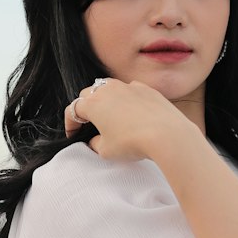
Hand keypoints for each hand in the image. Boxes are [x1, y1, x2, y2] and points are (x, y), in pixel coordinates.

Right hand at [64, 78, 189, 160]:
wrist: (166, 134)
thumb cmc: (133, 143)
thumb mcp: (106, 151)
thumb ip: (95, 144)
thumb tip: (96, 140)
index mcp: (93, 104)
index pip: (73, 110)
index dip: (71, 124)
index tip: (74, 135)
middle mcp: (108, 89)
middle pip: (89, 94)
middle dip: (86, 108)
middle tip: (90, 124)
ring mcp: (128, 86)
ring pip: (109, 87)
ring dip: (106, 100)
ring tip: (110, 116)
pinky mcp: (146, 89)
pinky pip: (130, 90)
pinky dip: (127, 99)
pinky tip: (132, 113)